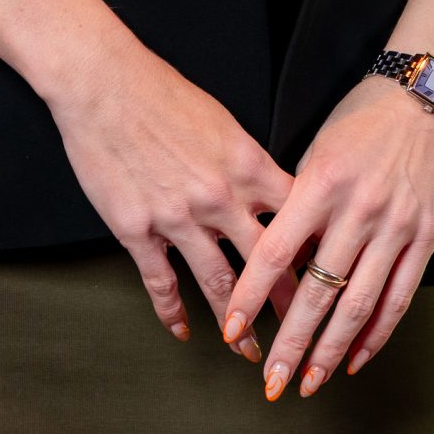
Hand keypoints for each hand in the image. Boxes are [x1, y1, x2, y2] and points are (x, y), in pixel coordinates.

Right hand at [48, 38, 299, 352]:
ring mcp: (178, 218)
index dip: (316, 254)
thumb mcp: (221, 121)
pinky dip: (173, 313)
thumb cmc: (160, 91)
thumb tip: (269, 191)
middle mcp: (220, 197)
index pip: (298, 220)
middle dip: (289, 305)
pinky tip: (183, 330)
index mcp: (247, 165)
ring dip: (237, 325)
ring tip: (249, 351)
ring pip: (219, 284)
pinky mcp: (138, 230)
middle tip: (303, 334)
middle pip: (268, 264)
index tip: (330, 280)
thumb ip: (246, 162)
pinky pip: (161, 283)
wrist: (103, 83)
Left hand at [219, 73, 433, 398]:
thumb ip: (299, 204)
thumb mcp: (319, 150)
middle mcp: (359, 209)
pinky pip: (399, 297)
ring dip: (331, 350)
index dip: (251, 295)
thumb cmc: (363, 117)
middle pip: (318, 291)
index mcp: (321, 182)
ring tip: (308, 382)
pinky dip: (377, 334)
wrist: (429, 93)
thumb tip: (279, 261)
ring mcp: (397, 226)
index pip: (276, 252)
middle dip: (291, 343)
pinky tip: (356, 359)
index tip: (230, 329)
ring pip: (359, 305)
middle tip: (270, 382)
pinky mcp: (427, 237)